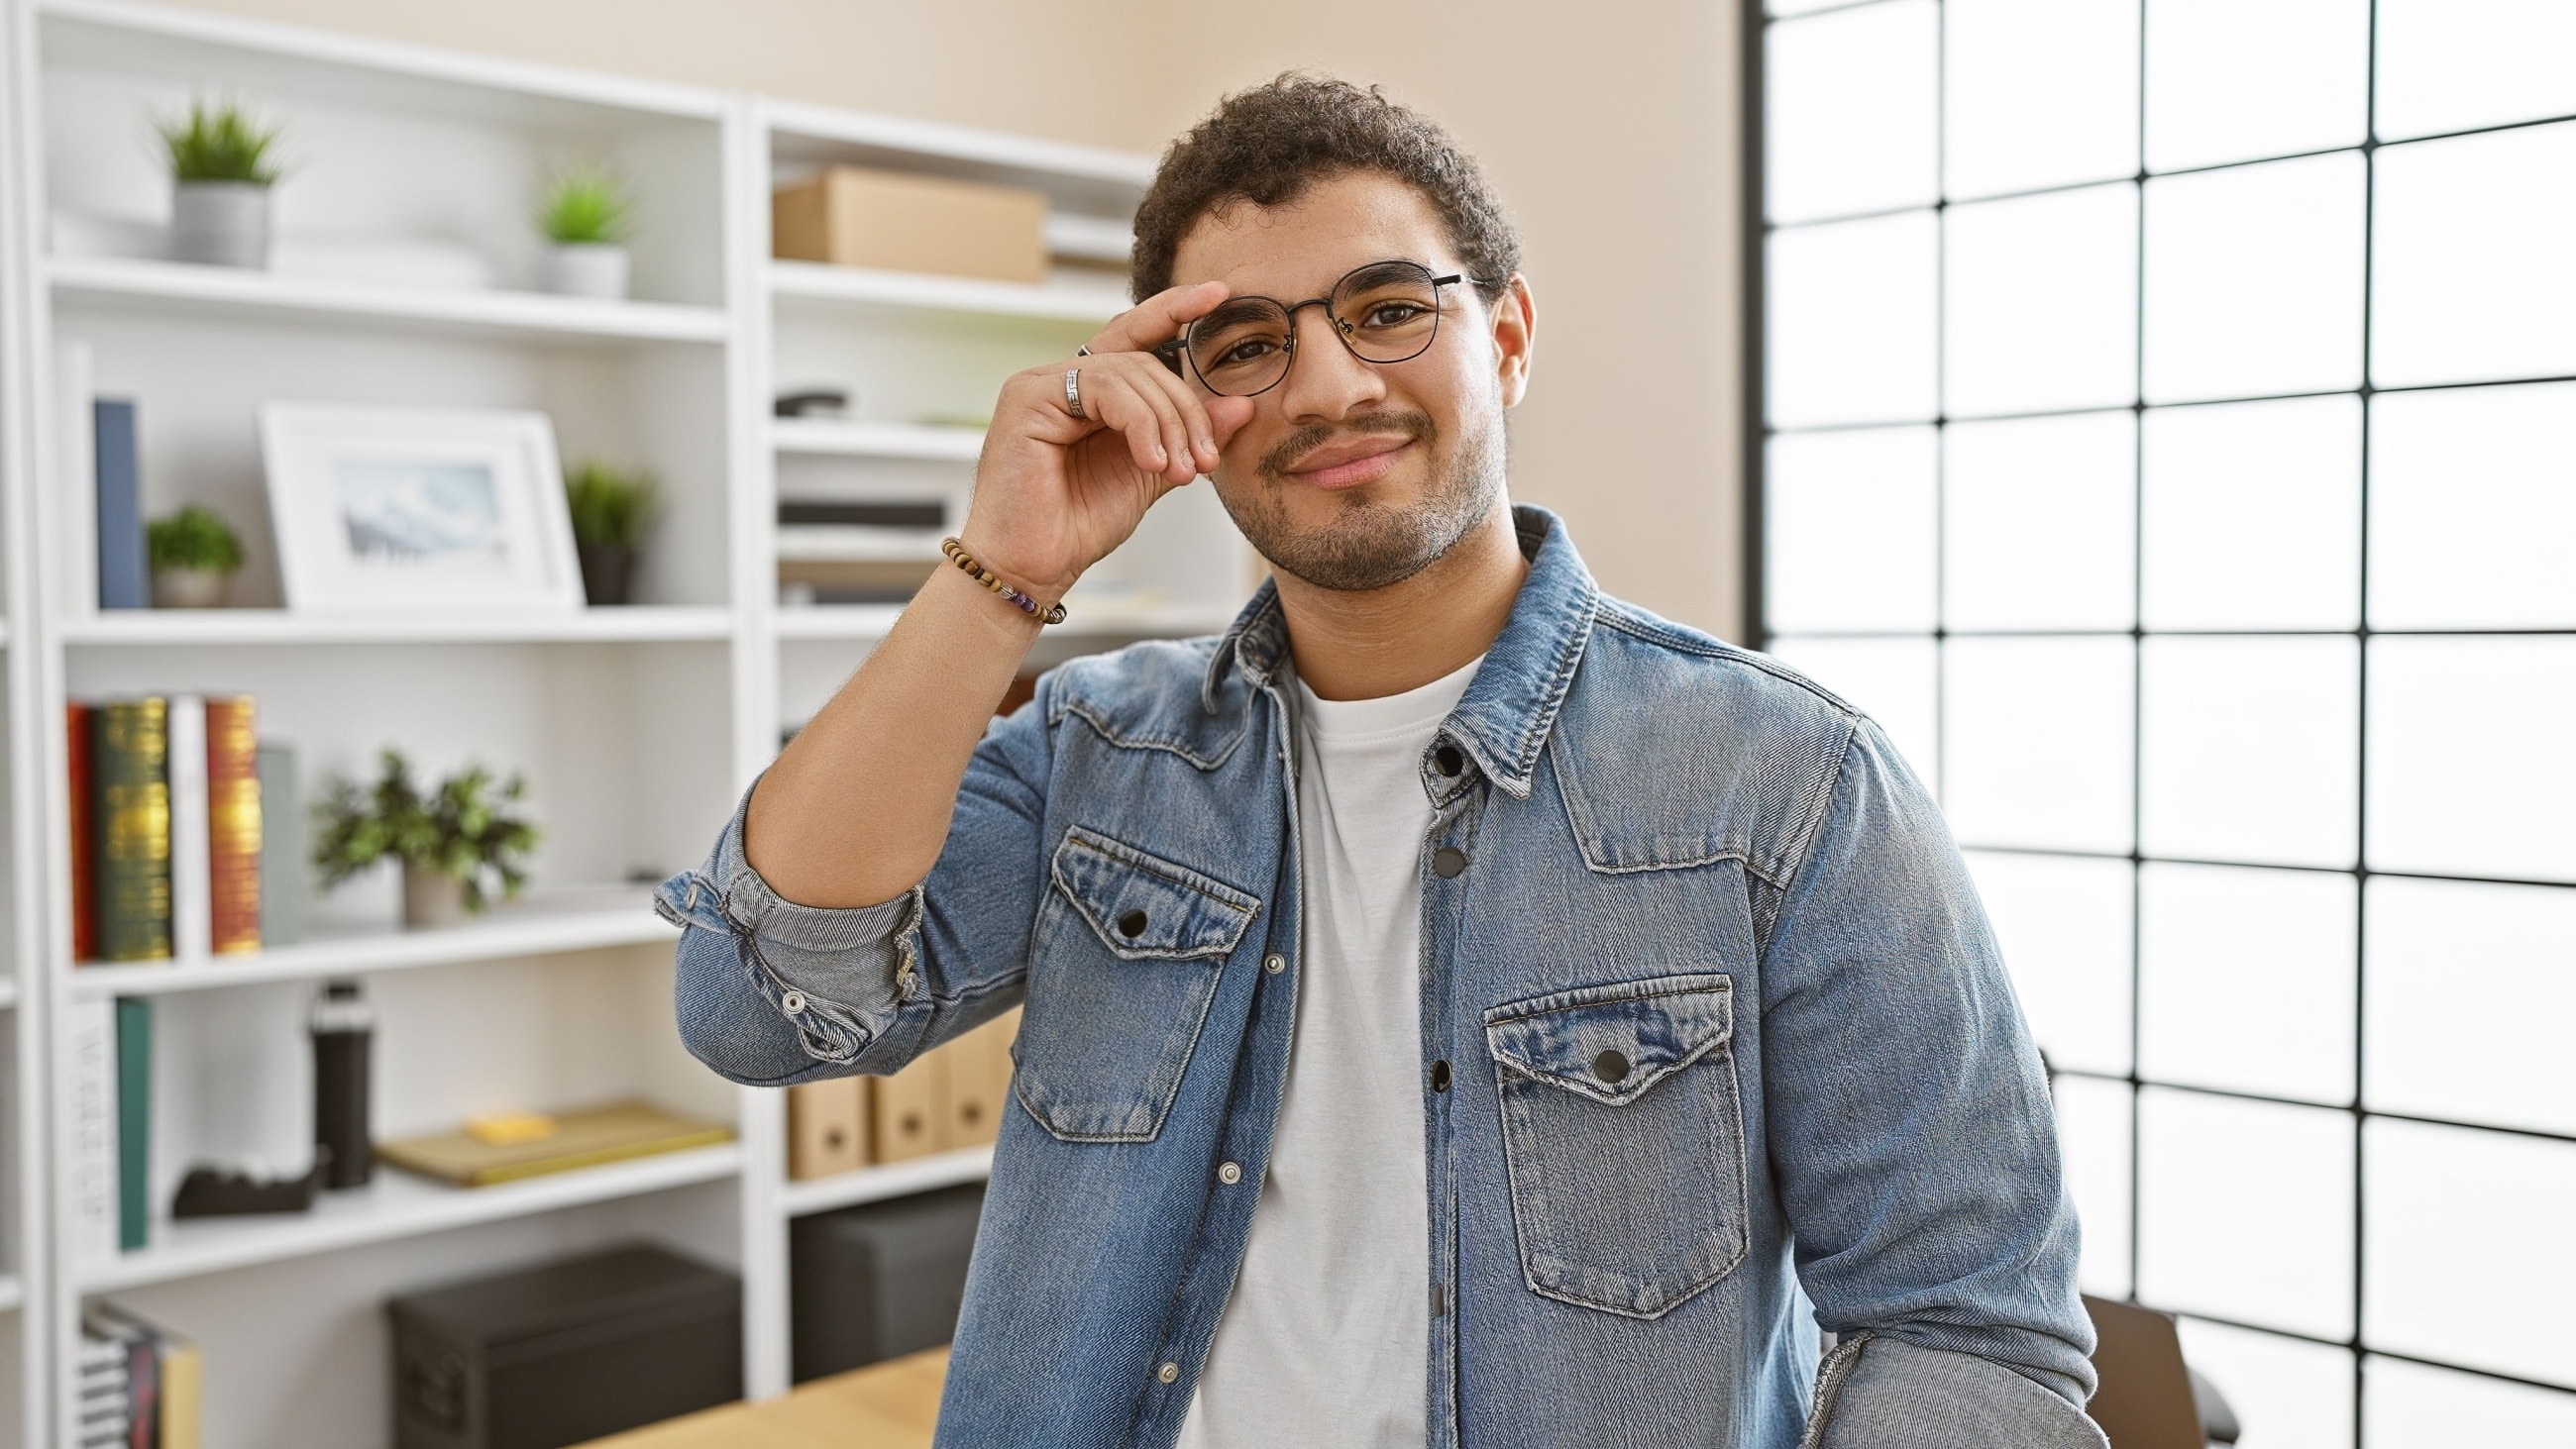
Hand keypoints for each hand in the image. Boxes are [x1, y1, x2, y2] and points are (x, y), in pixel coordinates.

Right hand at [957, 282, 1255, 595]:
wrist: (1034, 567)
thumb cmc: (1078, 524)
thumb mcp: (1152, 472)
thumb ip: (1189, 436)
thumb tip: (1242, 405)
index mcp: (1087, 392)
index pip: (1135, 337)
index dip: (1174, 310)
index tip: (1219, 295)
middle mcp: (1060, 380)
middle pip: (1143, 361)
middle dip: (1185, 409)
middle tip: (1202, 460)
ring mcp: (1040, 385)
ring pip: (1129, 372)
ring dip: (1168, 423)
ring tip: (1178, 470)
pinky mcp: (1028, 399)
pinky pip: (1104, 388)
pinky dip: (1140, 423)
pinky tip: (1150, 461)